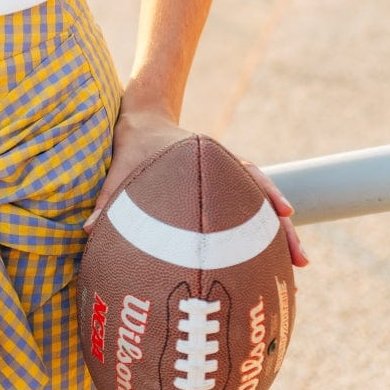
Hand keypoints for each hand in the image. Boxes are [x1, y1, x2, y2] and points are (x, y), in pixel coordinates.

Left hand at [84, 108, 310, 270]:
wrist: (140, 123)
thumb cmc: (133, 146)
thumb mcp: (120, 168)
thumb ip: (108, 197)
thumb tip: (88, 230)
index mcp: (206, 158)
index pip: (245, 172)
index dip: (266, 191)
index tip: (285, 211)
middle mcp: (224, 171)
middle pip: (263, 198)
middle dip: (284, 228)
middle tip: (301, 260)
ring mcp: (225, 184)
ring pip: (261, 211)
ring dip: (281, 236)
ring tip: (299, 267)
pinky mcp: (221, 198)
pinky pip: (247, 218)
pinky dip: (261, 238)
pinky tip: (271, 265)